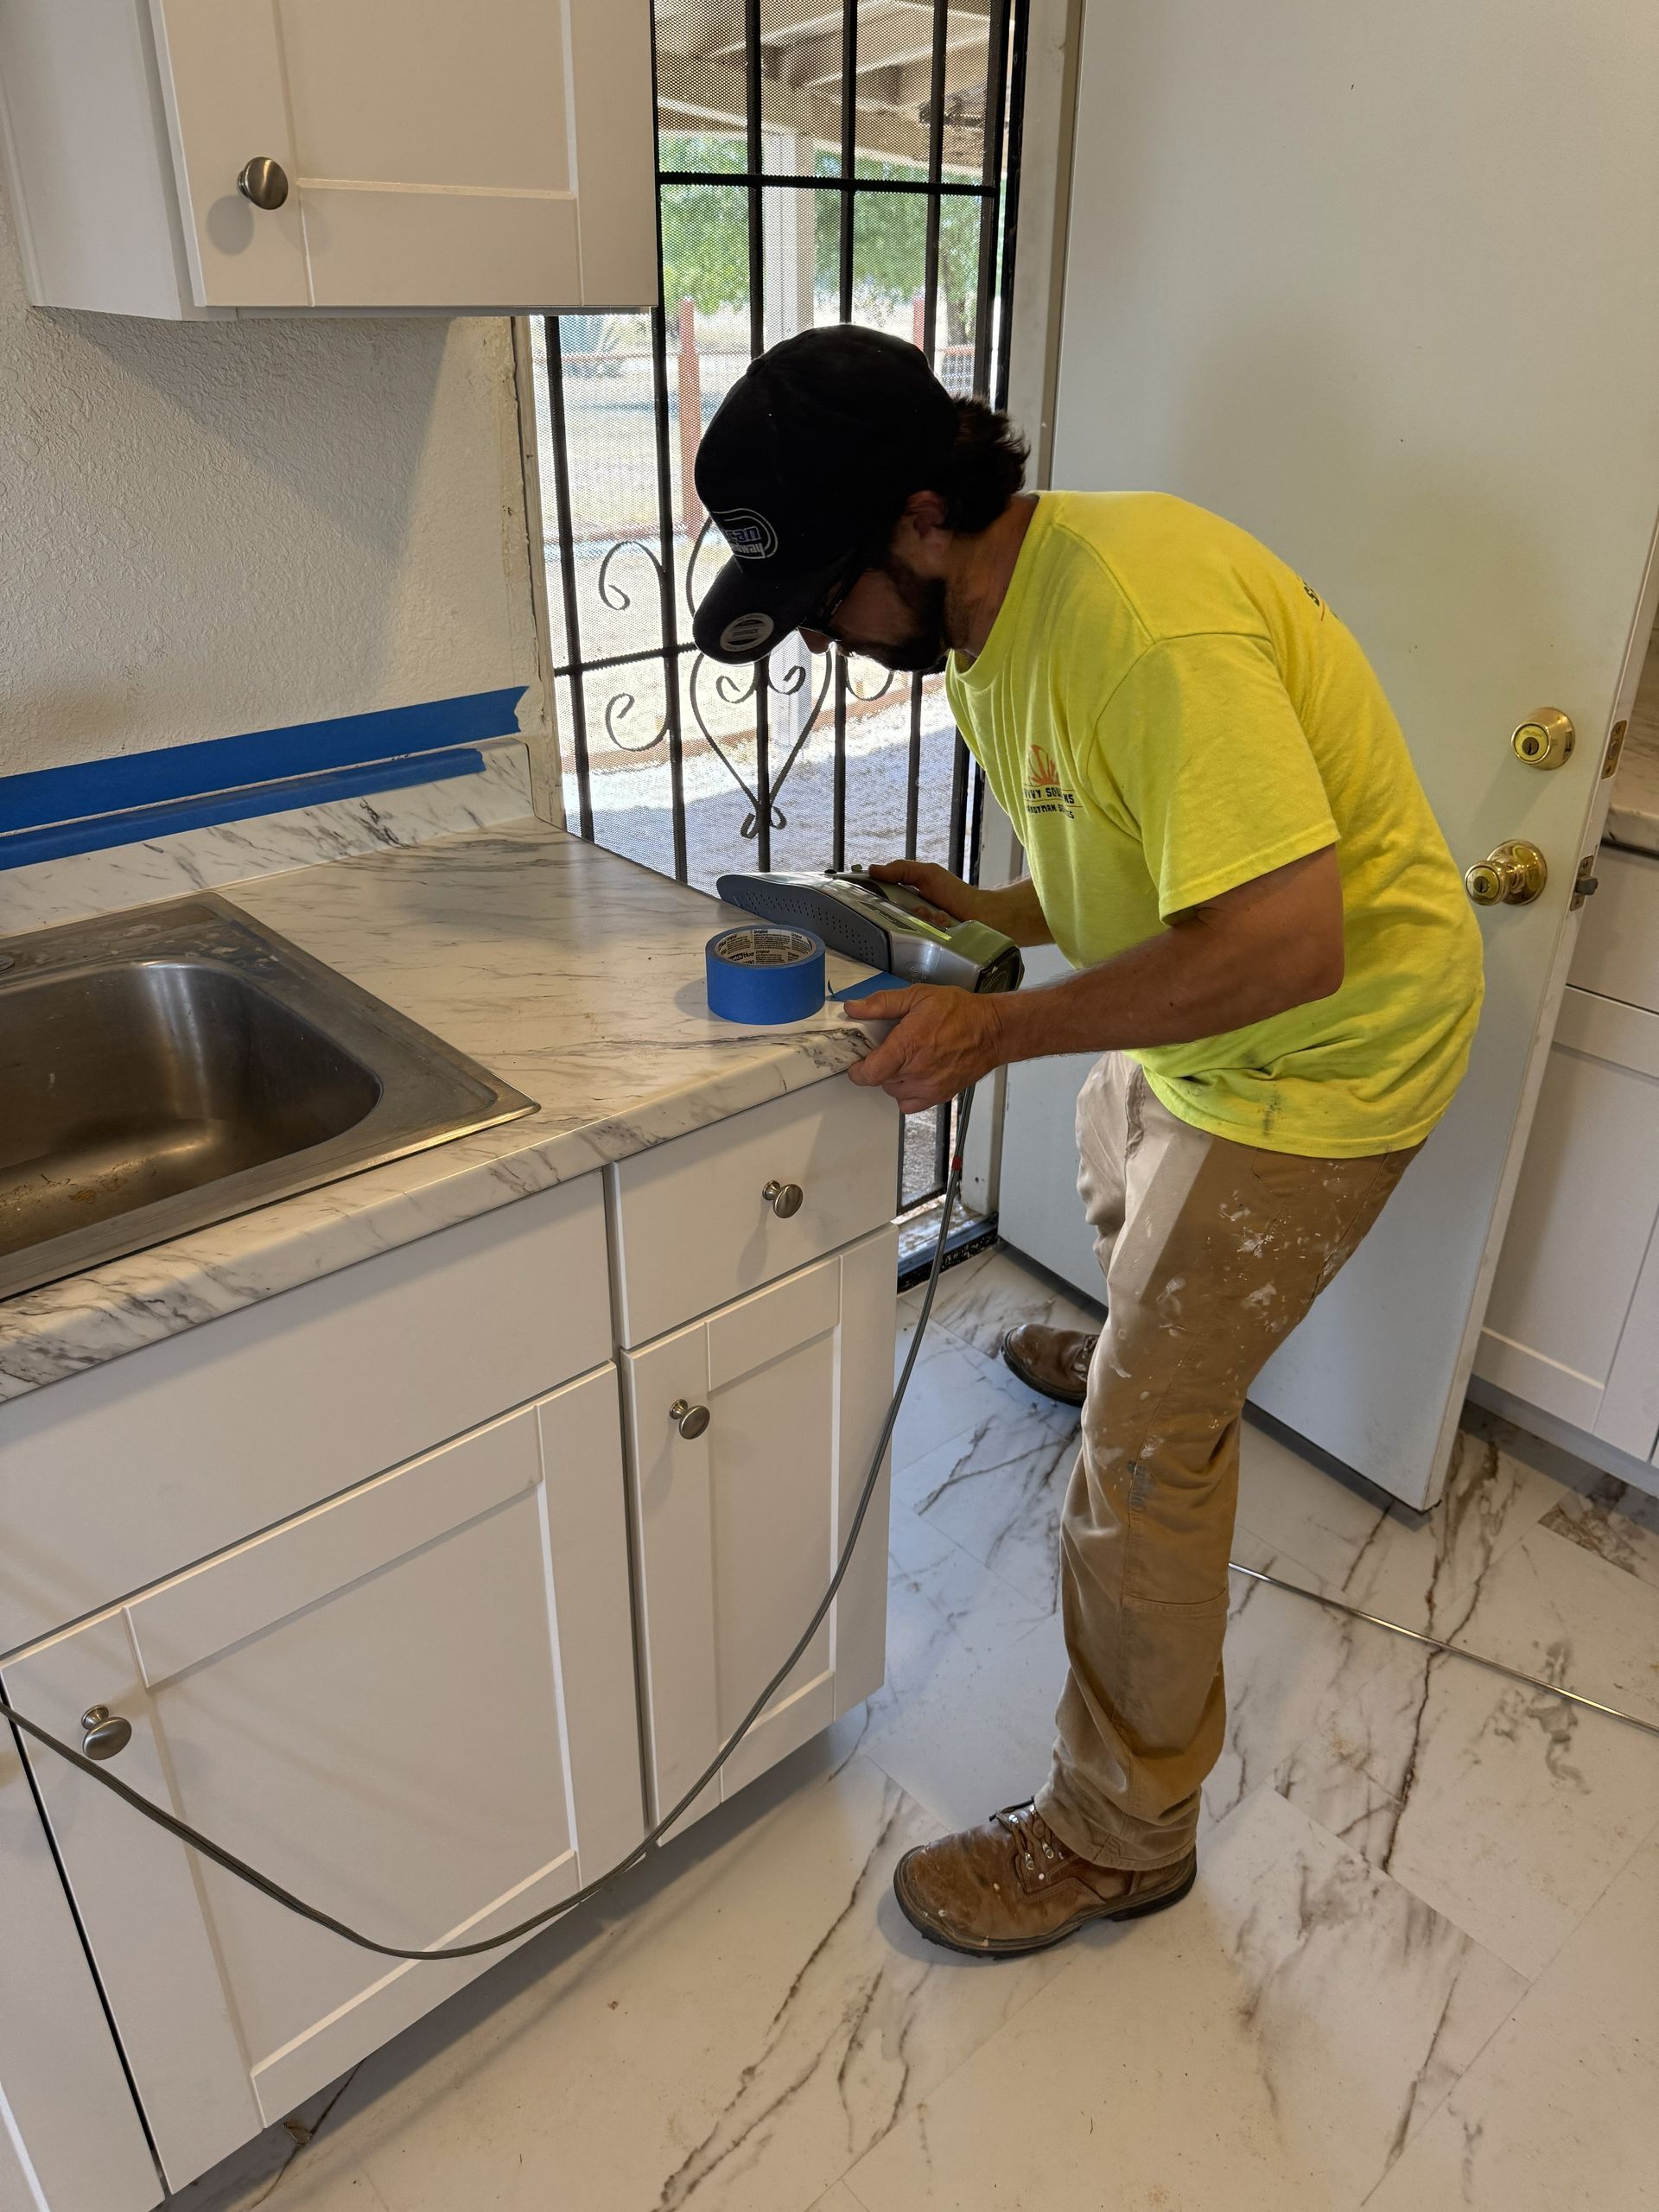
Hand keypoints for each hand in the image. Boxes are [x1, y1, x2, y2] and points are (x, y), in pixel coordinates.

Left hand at [845, 984, 1006, 1111]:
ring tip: (905, 1060)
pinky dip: (906, 1094)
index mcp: (908, 1045)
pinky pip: (910, 1105)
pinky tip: (915, 1075)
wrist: (993, 1030)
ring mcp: (929, 1087)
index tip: (858, 1061)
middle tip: (888, 1050)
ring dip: (892, 1079)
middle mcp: (917, 1071)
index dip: (857, 1070)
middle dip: (878, 1066)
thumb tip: (853, 1008)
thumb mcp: (918, 996)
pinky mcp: (940, 1095)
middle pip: (879, 1081)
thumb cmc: (959, 1011)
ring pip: (894, 1092)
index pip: (868, 1073)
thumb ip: (882, 1003)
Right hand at [866, 858, 980, 929]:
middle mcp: (909, 917)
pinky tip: (946, 925)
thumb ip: (902, 869)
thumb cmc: (957, 894)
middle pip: (891, 917)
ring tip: (937, 915)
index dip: (872, 898)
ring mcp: (918, 931)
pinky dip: (935, 928)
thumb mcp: (928, 874)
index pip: (879, 900)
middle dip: (908, 910)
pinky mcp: (928, 945)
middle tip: (921, 907)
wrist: (982, 914)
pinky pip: (922, 939)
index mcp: (905, 899)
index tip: (867, 895)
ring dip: (923, 919)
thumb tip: (874, 869)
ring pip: (907, 929)